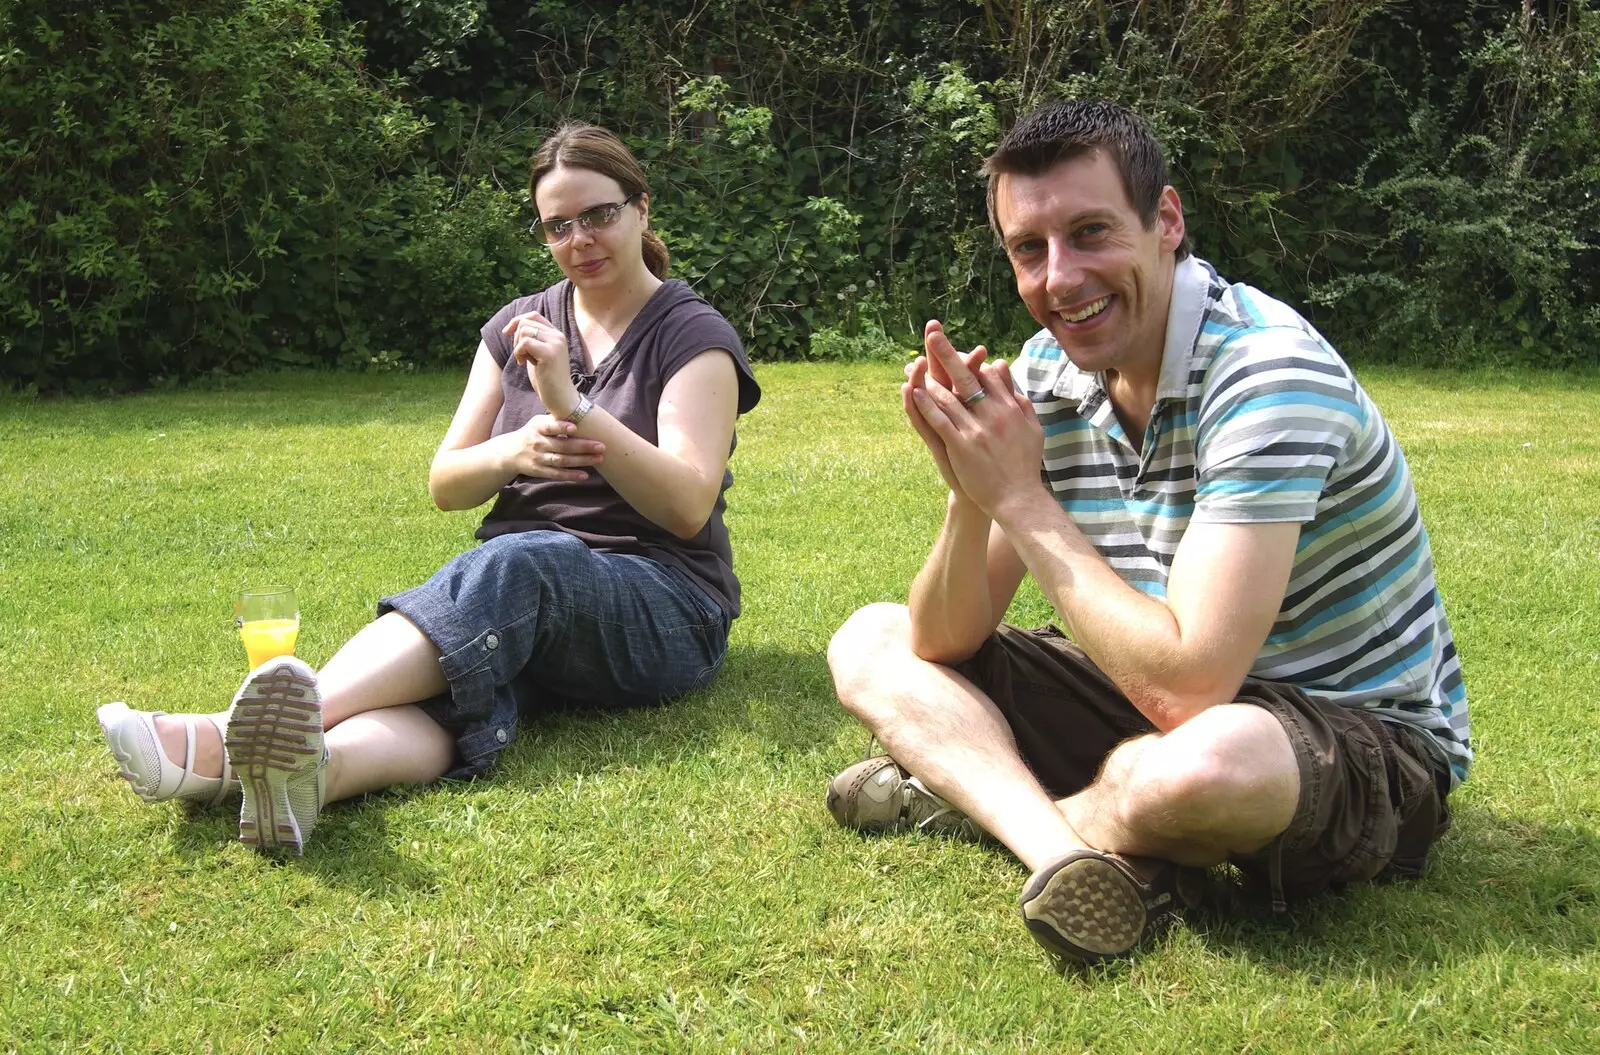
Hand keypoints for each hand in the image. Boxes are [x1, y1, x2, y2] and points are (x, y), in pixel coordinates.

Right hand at [497, 414, 604, 481]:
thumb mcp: (538, 423)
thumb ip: (555, 420)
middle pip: (562, 445)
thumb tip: (580, 412)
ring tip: (599, 459)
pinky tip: (585, 475)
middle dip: (582, 446)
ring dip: (582, 460)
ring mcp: (539, 458)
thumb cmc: (532, 433)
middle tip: (601, 446)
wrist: (510, 452)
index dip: (561, 427)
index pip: (549, 427)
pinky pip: (557, 474)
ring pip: (562, 460)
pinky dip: (571, 475)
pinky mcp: (540, 471)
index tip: (575, 427)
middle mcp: (538, 443)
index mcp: (537, 428)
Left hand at [502, 311, 578, 416]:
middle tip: (521, 355)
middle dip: (516, 337)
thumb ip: (532, 340)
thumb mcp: (538, 354)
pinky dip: (518, 353)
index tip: (506, 333)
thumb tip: (514, 325)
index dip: (517, 321)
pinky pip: (525, 343)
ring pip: (524, 331)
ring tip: (524, 360)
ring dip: (517, 346)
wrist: (561, 398)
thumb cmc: (547, 379)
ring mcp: (555, 344)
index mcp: (557, 335)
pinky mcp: (550, 354)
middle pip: (525, 322)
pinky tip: (523, 364)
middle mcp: (558, 336)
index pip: (534, 315)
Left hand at [909, 326, 1045, 520]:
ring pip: (948, 397)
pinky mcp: (962, 447)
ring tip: (914, 366)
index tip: (957, 349)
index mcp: (1011, 407)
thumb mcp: (1031, 426)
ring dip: (929, 379)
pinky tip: (914, 392)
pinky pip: (940, 420)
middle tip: (932, 334)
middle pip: (966, 377)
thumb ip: (1016, 396)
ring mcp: (976, 430)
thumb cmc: (1024, 463)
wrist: (1018, 498)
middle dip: (947, 353)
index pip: (988, 374)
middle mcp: (994, 414)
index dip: (970, 360)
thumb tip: (1002, 366)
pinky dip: (926, 405)